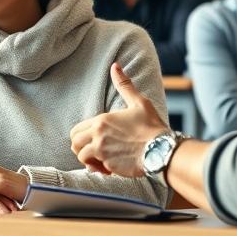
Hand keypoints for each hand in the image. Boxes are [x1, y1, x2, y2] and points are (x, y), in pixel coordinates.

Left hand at [70, 62, 167, 177]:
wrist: (161, 149)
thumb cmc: (151, 126)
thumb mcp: (139, 102)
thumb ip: (124, 85)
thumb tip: (115, 66)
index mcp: (102, 120)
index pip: (76, 129)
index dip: (82, 136)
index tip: (94, 139)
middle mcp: (98, 135)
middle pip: (74, 143)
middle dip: (80, 148)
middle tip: (92, 150)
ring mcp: (102, 151)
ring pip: (81, 157)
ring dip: (88, 160)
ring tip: (100, 160)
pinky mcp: (109, 165)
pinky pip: (95, 169)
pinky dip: (98, 169)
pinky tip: (109, 168)